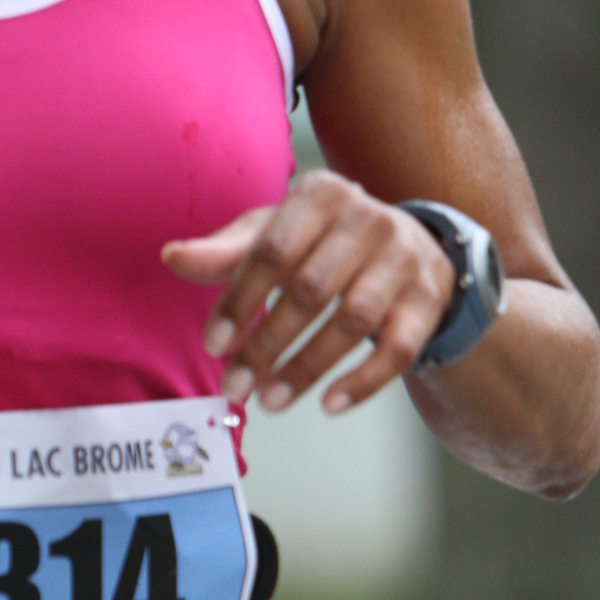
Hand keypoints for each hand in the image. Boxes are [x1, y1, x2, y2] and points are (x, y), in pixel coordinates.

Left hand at [163, 170, 457, 416]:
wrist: (406, 242)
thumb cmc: (322, 238)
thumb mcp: (274, 232)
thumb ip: (225, 251)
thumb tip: (171, 256)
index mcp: (321, 194)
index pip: (272, 252)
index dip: (239, 301)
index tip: (213, 346)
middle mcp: (368, 219)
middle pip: (311, 290)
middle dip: (267, 344)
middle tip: (235, 386)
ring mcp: (404, 259)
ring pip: (353, 322)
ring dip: (307, 368)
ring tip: (271, 401)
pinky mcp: (427, 298)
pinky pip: (398, 348)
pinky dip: (362, 382)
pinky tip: (328, 405)